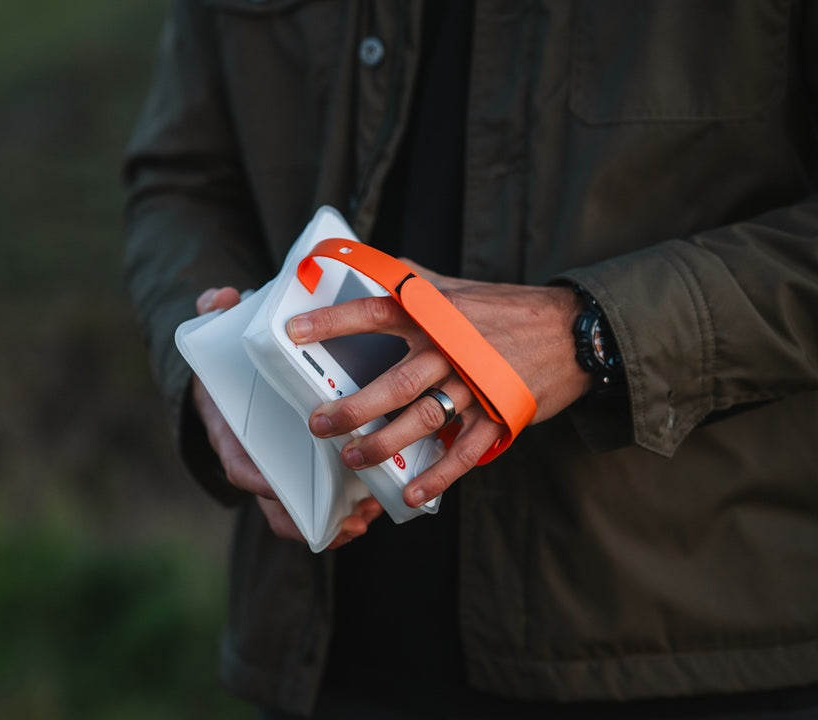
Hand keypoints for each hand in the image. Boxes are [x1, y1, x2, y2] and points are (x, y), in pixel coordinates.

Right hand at [192, 286, 383, 547]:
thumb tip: (218, 298)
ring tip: (369, 514)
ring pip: (303, 512)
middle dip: (309, 517)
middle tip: (348, 517)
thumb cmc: (232, 358)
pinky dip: (345, 513)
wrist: (233, 375)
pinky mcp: (306, 470)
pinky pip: (323, 504)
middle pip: (277, 504)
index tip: (278, 489)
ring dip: (335, 521)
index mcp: (233, 433)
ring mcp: (282, 469)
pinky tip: (375, 506)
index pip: (241, 467)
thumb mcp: (218, 331)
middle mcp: (258, 459)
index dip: (259, 483)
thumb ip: (214, 312)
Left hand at [286, 261, 590, 507]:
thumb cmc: (504, 309)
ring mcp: (476, 384)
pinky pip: (465, 451)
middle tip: (318, 422)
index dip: (333, 321)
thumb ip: (412, 282)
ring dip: (385, 443)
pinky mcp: (499, 414)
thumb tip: (365, 265)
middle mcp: (451, 348)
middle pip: (394, 380)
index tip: (294, 332)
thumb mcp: (456, 287)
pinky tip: (411, 494)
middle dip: (352, 407)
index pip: (375, 312)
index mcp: (435, 313)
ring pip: (423, 419)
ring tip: (352, 458)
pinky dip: (438, 475)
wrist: (572, 332)